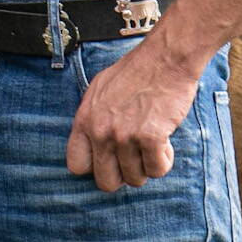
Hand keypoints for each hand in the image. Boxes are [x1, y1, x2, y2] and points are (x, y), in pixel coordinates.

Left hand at [65, 39, 199, 190]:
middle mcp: (101, 131)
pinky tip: (164, 142)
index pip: (77, 165)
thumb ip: (92, 119)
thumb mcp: (99, 92)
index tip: (110, 161)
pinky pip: (158, 170)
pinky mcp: (150, 137)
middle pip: (106, 181)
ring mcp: (124, 135)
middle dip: (123, 176)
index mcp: (84, 120)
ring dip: (147, 166)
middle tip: (135, 159)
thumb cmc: (133, 73)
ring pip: (136, 179)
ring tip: (151, 144)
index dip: (95, 168)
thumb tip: (91, 145)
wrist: (163, 60)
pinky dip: (164, 161)